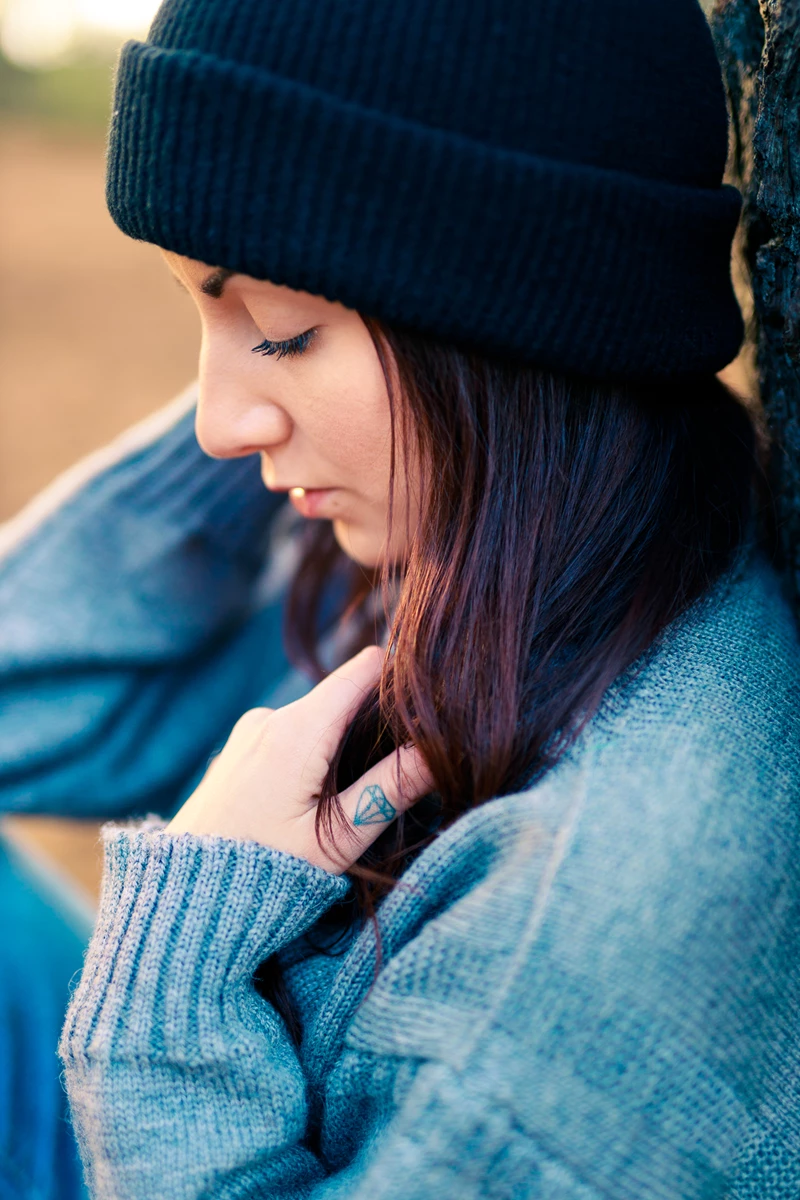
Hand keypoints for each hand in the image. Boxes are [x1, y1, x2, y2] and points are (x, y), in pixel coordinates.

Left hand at [166, 646, 433, 873]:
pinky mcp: (237, 751)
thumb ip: (390, 789)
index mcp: (298, 730)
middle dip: (374, 724)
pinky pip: (288, 736)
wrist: (180, 903)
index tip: (426, 712)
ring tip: (350, 799)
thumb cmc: (262, 876)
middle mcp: (270, 718)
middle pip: (344, 695)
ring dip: (340, 746)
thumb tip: (437, 751)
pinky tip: (311, 802)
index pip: (365, 668)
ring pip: (317, 719)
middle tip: (397, 773)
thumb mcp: (336, 841)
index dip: (400, 680)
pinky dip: (311, 757)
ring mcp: (249, 733)